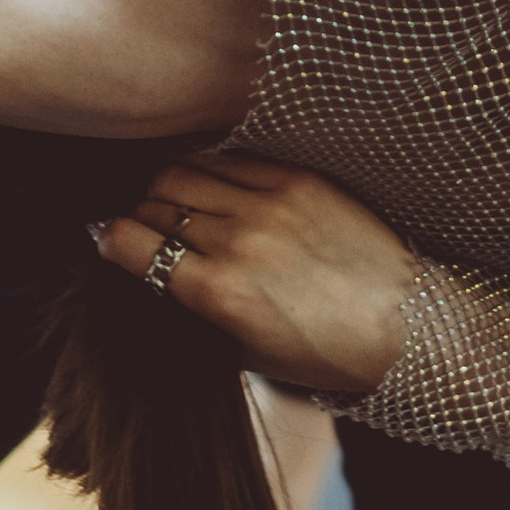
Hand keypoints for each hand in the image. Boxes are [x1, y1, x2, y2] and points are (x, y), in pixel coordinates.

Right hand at [95, 155, 416, 395]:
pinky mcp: (300, 180)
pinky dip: (211, 166)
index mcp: (218, 293)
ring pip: (186, 169)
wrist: (402, 327)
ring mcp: (271, 204)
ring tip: (177, 199)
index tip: (108, 237)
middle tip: (146, 221)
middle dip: (140, 211)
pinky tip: (213, 181)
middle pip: (155, 200)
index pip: (133, 243)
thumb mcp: (243, 351)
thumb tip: (152, 268)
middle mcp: (238, 242)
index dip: (110, 238)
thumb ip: (194, 308)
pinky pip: (232, 157)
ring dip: (170, 184)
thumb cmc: (322, 352)